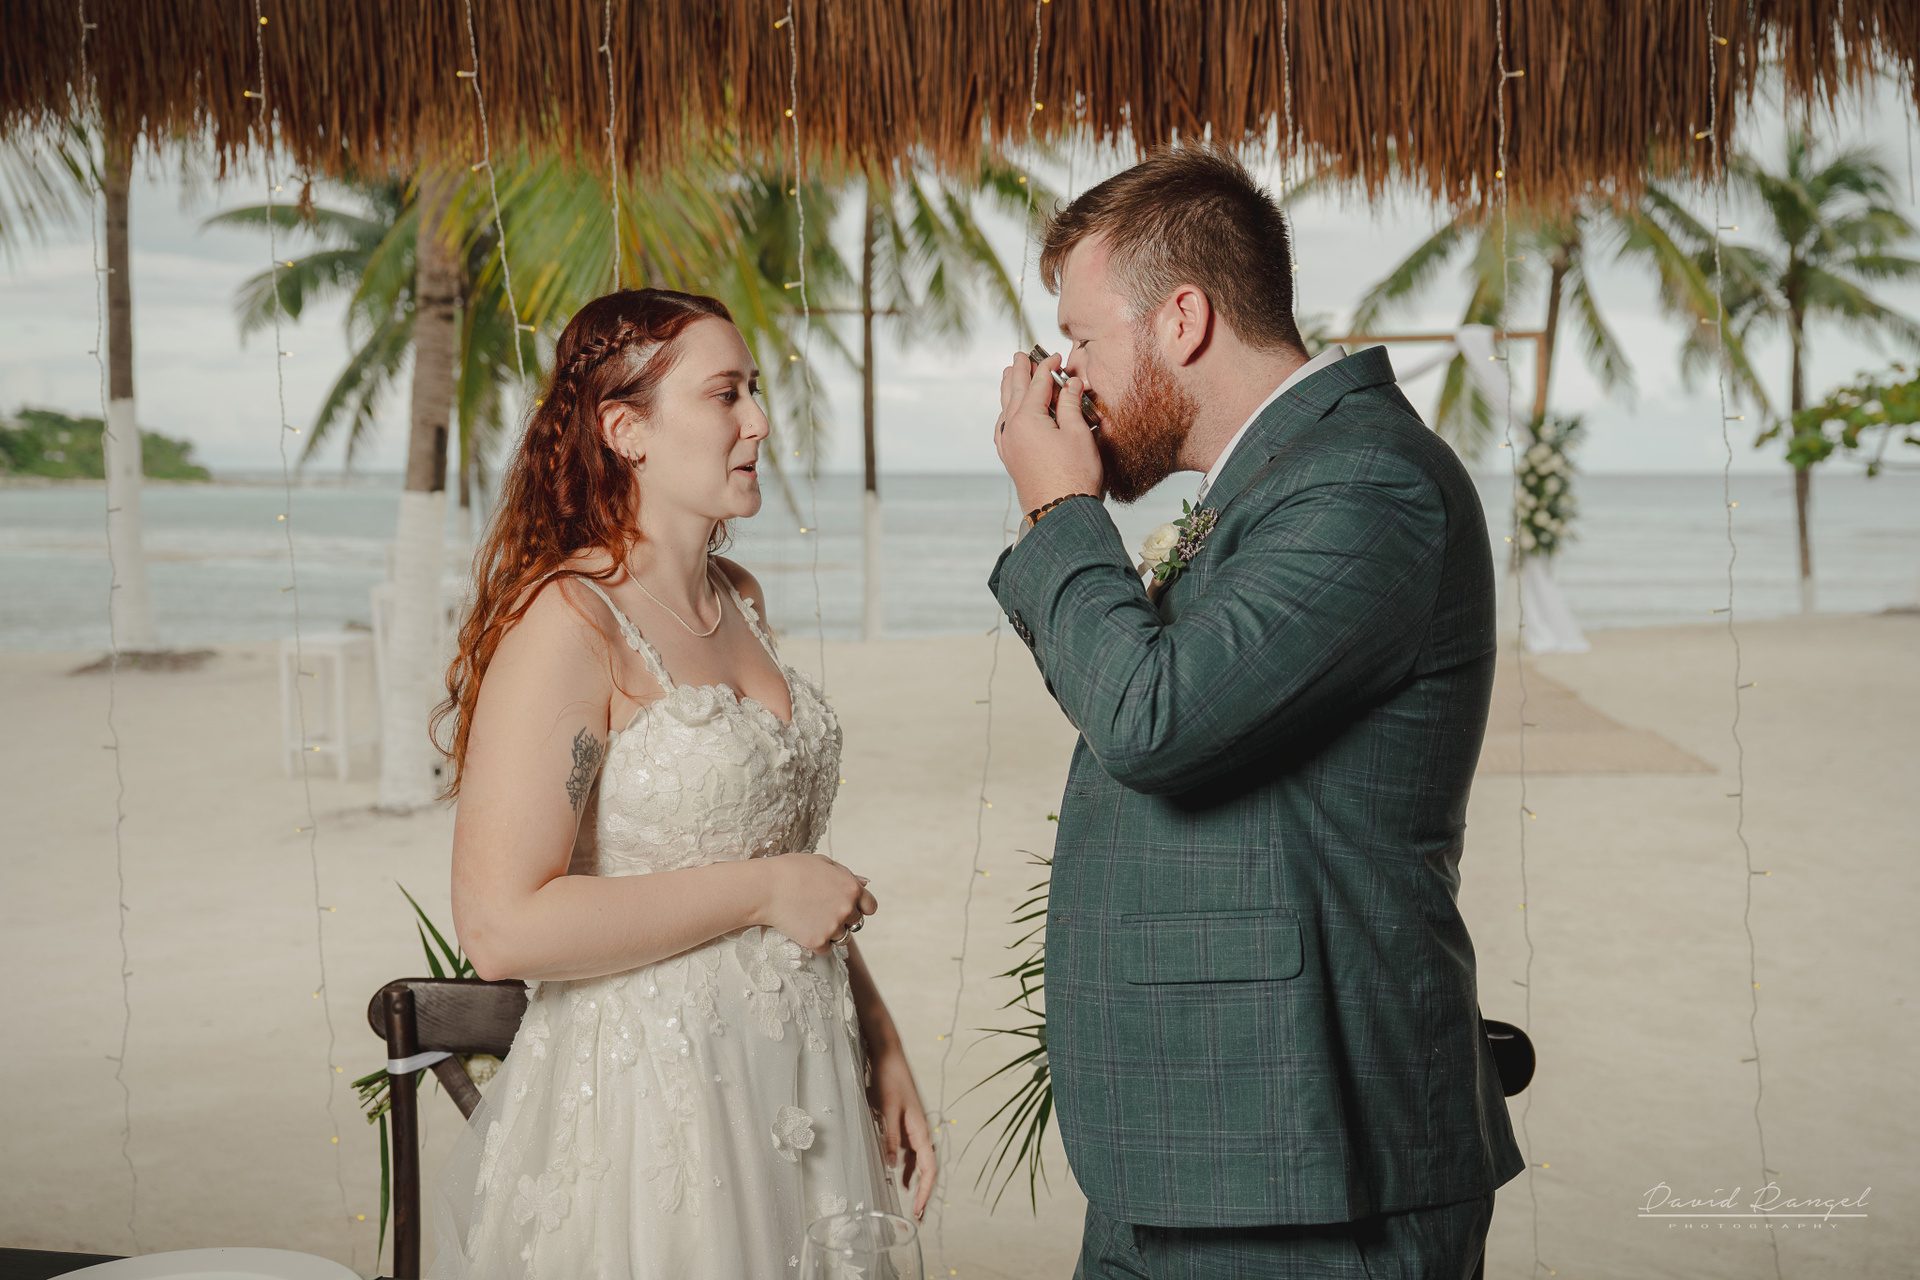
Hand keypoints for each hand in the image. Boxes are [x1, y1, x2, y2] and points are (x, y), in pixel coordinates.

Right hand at [756, 853, 875, 954]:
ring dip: (831, 932)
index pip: (870, 907)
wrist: (765, 888)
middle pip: (856, 923)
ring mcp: (833, 927)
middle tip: (820, 910)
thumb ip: (846, 874)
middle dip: (843, 918)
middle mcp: (846, 909)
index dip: (860, 907)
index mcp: (852, 888)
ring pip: (842, 937)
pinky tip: (803, 929)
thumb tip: (865, 883)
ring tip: (810, 918)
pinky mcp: (817, 941)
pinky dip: (817, 942)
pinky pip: (826, 949)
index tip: (846, 907)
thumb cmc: (791, 870)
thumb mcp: (823, 862)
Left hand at [866, 1037, 937, 1220]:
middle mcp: (921, 1131)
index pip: (928, 1169)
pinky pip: (911, 1152)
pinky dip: (908, 1167)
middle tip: (918, 1217)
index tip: (918, 1211)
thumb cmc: (890, 1079)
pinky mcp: (905, 1123)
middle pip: (927, 1169)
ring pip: (919, 1162)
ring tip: (910, 1203)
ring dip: (916, 1182)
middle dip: (924, 1193)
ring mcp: (914, 1127)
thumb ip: (889, 1138)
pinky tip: (900, 1176)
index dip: (924, 1192)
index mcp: (920, 1130)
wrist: (889, 1055)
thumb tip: (891, 1167)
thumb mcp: (886, 1109)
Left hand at [993, 350, 1102, 514]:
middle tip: (1020, 355)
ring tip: (1008, 375)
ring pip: (1005, 409)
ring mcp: (1008, 445)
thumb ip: (1069, 405)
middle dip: (1018, 371)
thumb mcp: (1078, 433)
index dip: (1047, 367)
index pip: (1037, 383)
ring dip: (1008, 389)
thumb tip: (1069, 384)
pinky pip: (1003, 428)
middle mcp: (1011, 429)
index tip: (1056, 356)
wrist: (1061, 513)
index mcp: (1027, 418)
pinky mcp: (1011, 459)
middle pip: (1014, 391)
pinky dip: (1005, 414)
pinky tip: (1006, 414)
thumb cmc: (1074, 475)